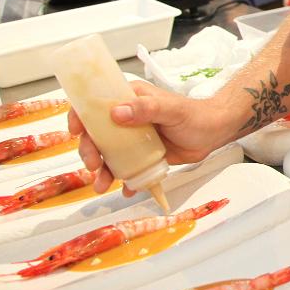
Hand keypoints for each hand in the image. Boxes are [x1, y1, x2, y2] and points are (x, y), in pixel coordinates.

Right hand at [69, 80, 224, 195]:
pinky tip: (126, 189)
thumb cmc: (195, 114)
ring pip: (108, 154)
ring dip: (102, 170)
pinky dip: (124, 180)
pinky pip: (126, 169)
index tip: (76, 131)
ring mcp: (133, 139)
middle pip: (96, 134)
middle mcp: (127, 119)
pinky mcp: (142, 156)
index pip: (96, 104)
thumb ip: (147, 109)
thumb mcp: (171, 109)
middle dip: (89, 151)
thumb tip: (116, 112)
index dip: (80, 116)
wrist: (214, 133)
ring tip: (102, 185)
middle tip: (93, 165)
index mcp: (130, 100)